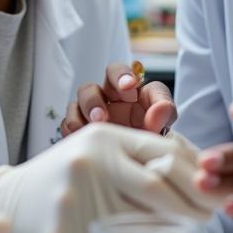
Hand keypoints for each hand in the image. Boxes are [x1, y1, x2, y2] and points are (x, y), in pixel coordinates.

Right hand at [0, 123, 220, 232]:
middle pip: (161, 191)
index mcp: (104, 137)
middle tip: (206, 221)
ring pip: (145, 230)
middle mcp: (90, 162)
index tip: (218, 196)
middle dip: (195, 210)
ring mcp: (74, 199)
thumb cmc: (69, 179)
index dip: (201, 180)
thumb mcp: (102, 153)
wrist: (9, 203)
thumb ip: (146, 158)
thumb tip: (208, 174)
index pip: (168, 155)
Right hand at [61, 61, 176, 136]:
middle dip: (94, 99)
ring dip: (83, 114)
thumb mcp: (165, 122)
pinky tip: (81, 136)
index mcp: (124, 90)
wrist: (144, 161)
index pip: (117, 71)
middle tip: (102, 116)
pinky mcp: (80, 131)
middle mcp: (104, 99)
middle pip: (90, 87)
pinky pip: (67, 123)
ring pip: (77, 104)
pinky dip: (71, 128)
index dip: (121, 75)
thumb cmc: (153, 136)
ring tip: (94, 127)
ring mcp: (89, 115)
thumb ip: (165, 111)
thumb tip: (159, 111)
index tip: (130, 86)